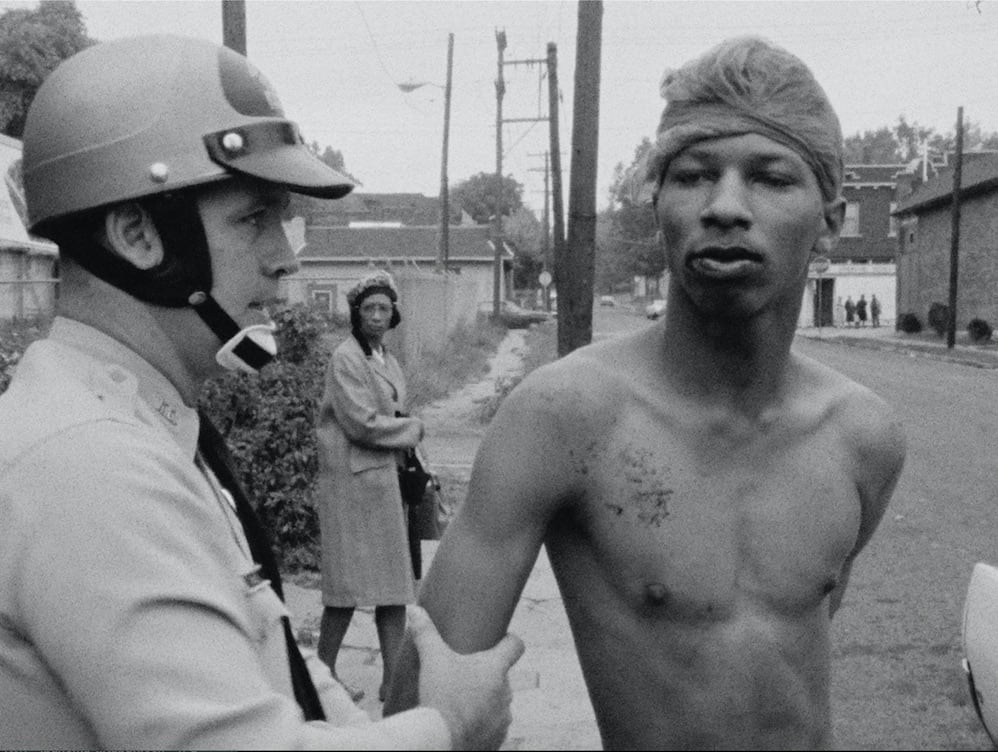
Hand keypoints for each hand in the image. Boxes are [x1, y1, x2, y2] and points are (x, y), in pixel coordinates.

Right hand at [407, 606, 524, 750]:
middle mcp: (506, 692)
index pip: (516, 645)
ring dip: (485, 700)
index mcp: (496, 668)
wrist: (441, 739)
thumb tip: (413, 608)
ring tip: (461, 700)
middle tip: (465, 674)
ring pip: (498, 702)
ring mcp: (503, 717)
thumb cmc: (441, 696)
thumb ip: (425, 632)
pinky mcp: (497, 739)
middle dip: (486, 675)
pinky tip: (464, 722)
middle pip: (502, 676)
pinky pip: (494, 726)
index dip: (509, 640)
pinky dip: (482, 723)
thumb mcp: (432, 659)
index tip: (498, 640)